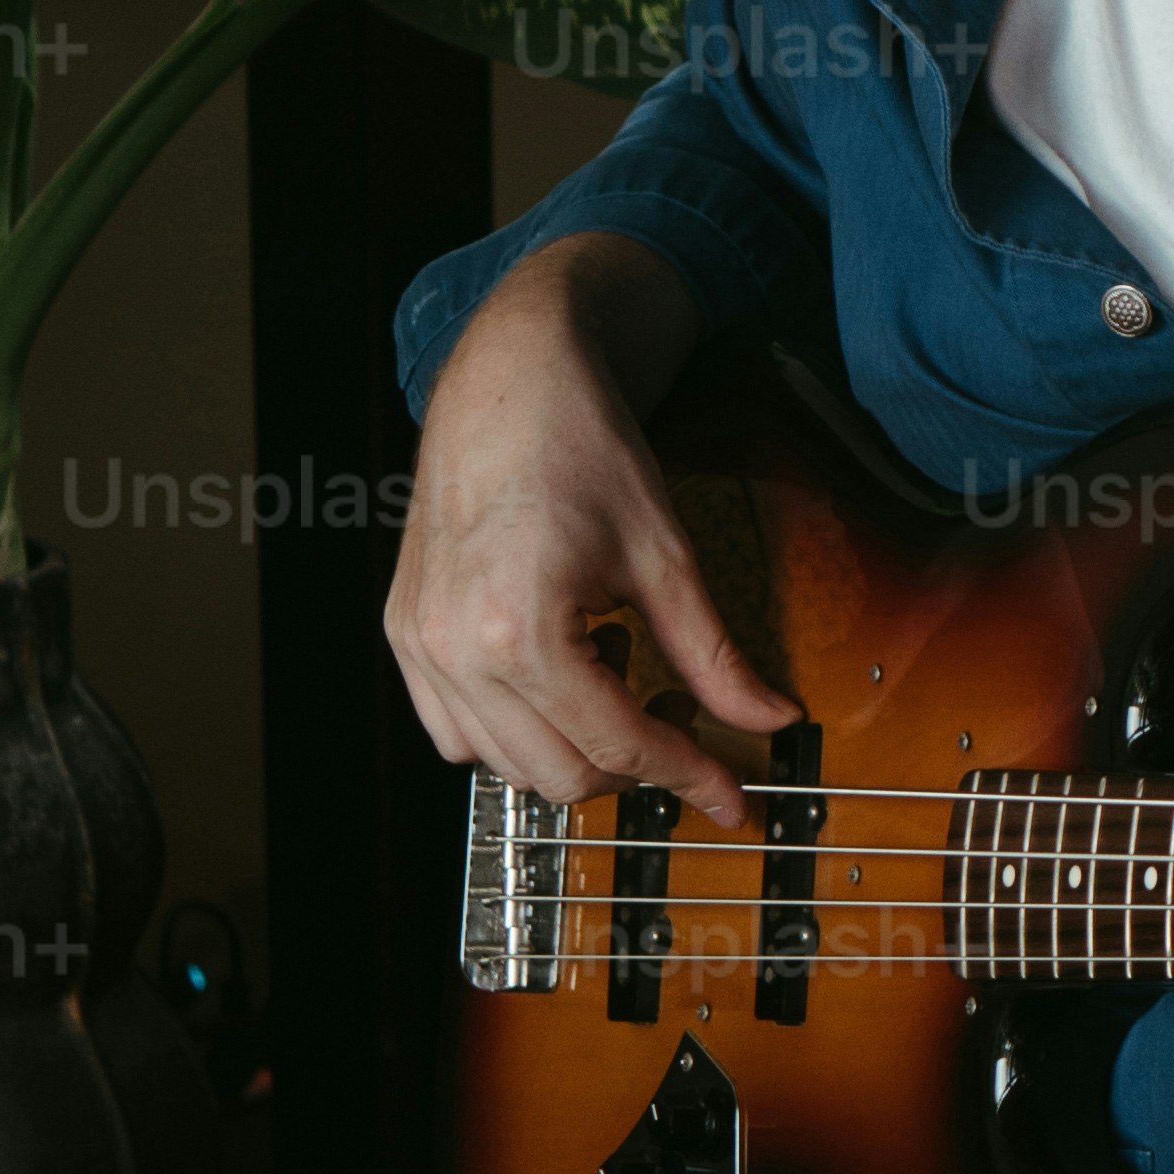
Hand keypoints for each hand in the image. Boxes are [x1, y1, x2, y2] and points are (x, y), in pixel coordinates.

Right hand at [384, 234, 788, 824]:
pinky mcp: (404, 633)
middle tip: (683, 730)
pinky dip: (512, 732)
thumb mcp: (665, 556)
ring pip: (504, 767)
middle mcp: (454, 648)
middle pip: (559, 775)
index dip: (686, 776)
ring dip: (571, 750)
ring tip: (616, 679)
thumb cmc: (579, 445)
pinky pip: (452, 732)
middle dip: (633, 767)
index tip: (727, 794)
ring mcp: (420, 644)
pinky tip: (557, 678)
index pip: (616, 745)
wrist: (511, 379)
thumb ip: (713, 656)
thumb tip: (768, 719)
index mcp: (518, 630)